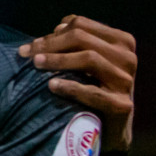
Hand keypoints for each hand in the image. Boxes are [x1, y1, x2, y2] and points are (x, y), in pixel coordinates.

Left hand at [20, 15, 136, 151]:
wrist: (111, 129)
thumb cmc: (95, 89)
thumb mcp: (88, 62)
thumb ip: (76, 43)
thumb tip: (56, 27)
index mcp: (121, 41)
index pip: (82, 25)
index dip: (53, 33)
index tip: (32, 45)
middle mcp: (127, 57)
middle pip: (82, 39)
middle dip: (50, 45)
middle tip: (27, 54)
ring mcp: (126, 81)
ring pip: (89, 58)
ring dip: (58, 60)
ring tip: (36, 64)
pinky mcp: (122, 105)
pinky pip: (93, 92)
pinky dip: (70, 87)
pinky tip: (51, 85)